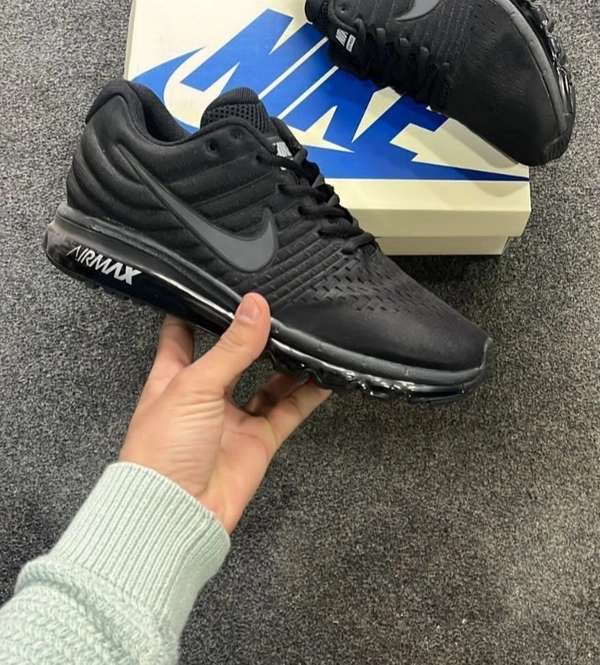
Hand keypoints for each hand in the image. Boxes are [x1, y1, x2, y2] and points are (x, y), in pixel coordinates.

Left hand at [119, 294, 330, 532]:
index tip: (215, 284)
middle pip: (232, 356)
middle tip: (278, 305)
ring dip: (285, 361)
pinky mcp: (257, 441)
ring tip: (306, 333)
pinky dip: (308, 394)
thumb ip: (230, 347)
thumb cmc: (160, 452)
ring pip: (266, 382)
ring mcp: (232, 419)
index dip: (195, 309)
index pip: (181, 333)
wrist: (175, 513)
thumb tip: (255, 306)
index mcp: (172, 377)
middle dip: (252, 333)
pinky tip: (323, 374)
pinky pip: (288, 411)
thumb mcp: (193, 386)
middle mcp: (203, 395)